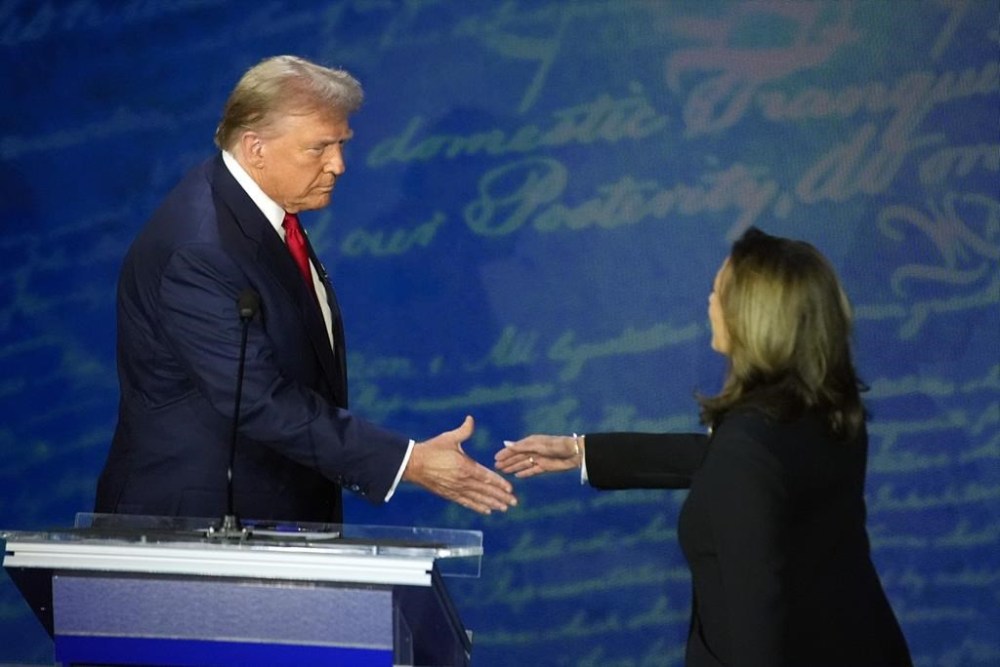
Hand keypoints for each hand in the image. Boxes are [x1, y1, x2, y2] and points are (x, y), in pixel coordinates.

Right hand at [403, 416, 517, 514]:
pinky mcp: (449, 494)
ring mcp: (456, 489)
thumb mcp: (449, 438)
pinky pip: (466, 502)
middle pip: (485, 490)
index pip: (487, 477)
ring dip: (492, 503)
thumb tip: (471, 418)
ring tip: (504, 508)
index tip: (510, 489)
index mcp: (465, 466)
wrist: (413, 464)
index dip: (499, 483)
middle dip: (501, 497)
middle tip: (514, 502)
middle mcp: (462, 480)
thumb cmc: (432, 449)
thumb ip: (464, 430)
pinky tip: (486, 511)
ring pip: (478, 498)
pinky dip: (477, 507)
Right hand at [494, 434, 582, 477]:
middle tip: (496, 467)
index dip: (505, 453)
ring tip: (504, 472)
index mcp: (531, 442)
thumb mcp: (537, 445)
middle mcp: (533, 450)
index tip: (495, 458)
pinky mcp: (545, 467)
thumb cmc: (556, 446)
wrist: (574, 453)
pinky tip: (517, 476)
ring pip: (523, 464)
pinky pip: (532, 470)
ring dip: (513, 467)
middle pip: (517, 457)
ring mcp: (539, 459)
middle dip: (507, 461)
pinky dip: (524, 473)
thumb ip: (522, 446)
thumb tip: (506, 444)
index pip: (515, 448)